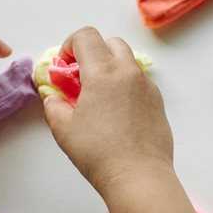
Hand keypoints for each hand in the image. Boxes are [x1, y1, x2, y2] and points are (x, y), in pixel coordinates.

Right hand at [43, 26, 173, 192]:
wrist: (139, 176)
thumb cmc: (98, 153)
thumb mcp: (63, 129)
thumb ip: (54, 105)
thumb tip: (54, 98)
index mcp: (104, 72)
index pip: (86, 36)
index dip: (69, 46)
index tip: (64, 67)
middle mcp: (129, 73)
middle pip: (110, 43)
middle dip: (93, 53)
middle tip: (80, 80)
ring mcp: (147, 87)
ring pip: (128, 63)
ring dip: (111, 69)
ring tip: (99, 99)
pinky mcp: (158, 103)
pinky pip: (140, 83)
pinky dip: (126, 87)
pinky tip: (117, 114)